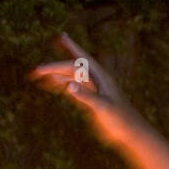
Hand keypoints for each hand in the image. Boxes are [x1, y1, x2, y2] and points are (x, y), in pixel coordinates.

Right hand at [28, 33, 134, 148]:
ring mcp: (95, 90)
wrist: (131, 133)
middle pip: (73, 69)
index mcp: (101, 78)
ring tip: (41, 74)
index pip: (84, 59)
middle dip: (55, 67)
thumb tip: (69, 86)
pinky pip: (76, 88)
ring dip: (57, 75)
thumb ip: (86, 96)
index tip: (62, 36)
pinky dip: (65, 85)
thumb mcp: (103, 107)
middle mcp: (97, 81)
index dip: (73, 46)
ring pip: (73, 78)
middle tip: (37, 70)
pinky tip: (57, 83)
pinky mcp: (93, 100)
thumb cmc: (121, 119)